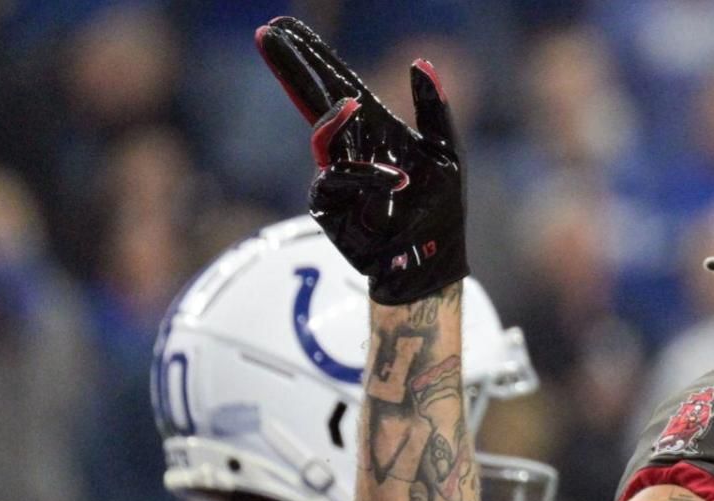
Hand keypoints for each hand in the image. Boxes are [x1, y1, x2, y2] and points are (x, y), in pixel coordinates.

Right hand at [254, 16, 466, 303]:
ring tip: (355, 106)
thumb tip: (421, 61)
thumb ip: (434, 109)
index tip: (284, 26)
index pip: (337, 82)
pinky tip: (398, 181)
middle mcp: (349, 146)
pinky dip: (368, 176)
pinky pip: (337, 178)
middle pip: (312, 98)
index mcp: (374, 126)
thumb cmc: (440, 208)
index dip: (312, 54)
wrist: (431, 260)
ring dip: (338, 121)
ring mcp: (334, 173)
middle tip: (267, 34)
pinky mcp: (328, 204)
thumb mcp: (447, 153)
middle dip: (291, 66)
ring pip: (323, 136)